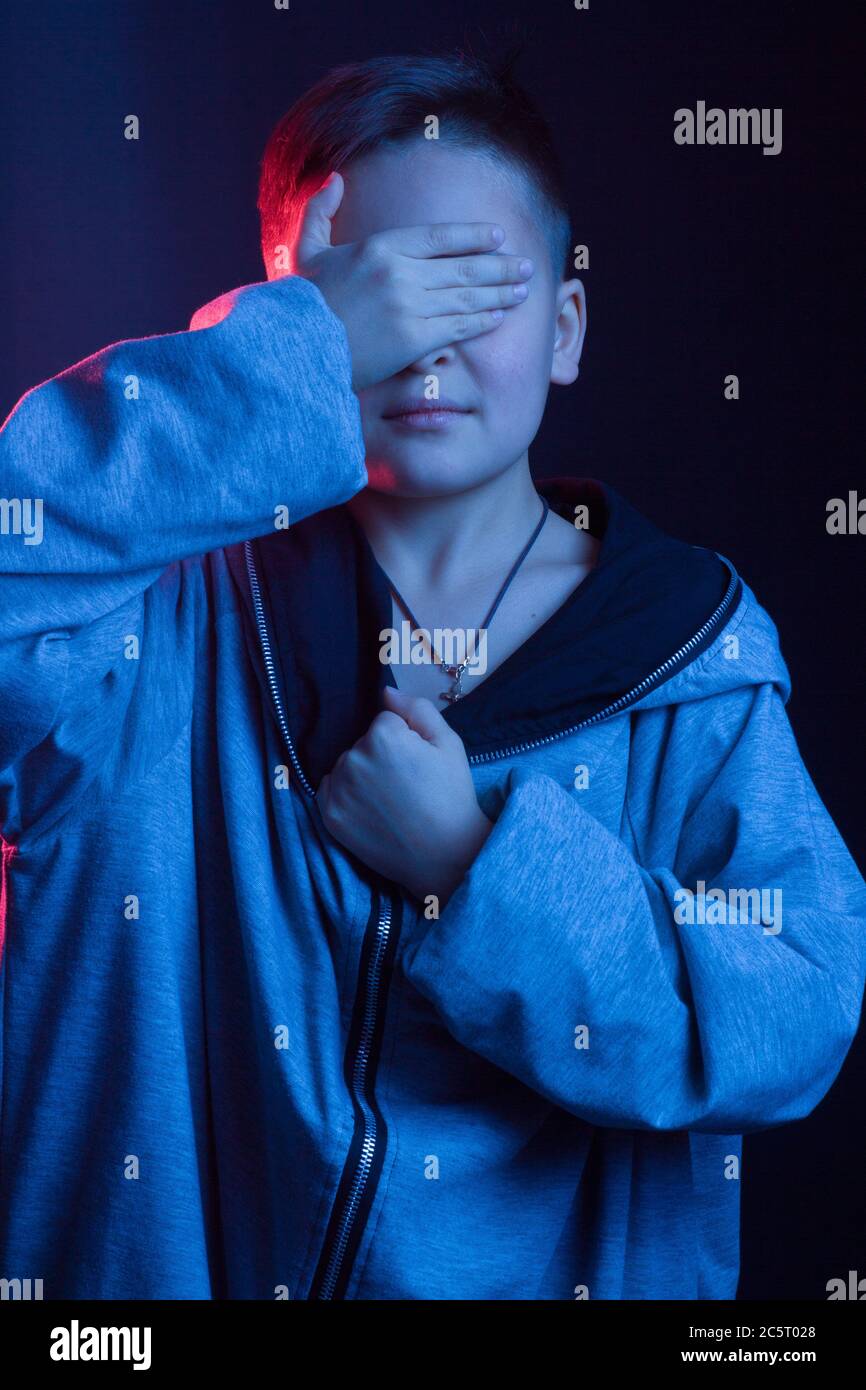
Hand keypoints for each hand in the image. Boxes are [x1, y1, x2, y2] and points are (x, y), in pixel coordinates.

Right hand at [294, 171, 533, 390]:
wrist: (296, 349)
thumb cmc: (301, 303)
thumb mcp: (305, 251)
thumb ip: (320, 212)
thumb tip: (335, 180)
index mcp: (381, 248)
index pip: (440, 237)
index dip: (474, 237)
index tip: (498, 237)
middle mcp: (401, 274)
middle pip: (463, 268)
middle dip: (500, 266)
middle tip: (527, 266)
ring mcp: (410, 308)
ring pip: (467, 297)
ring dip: (500, 293)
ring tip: (523, 289)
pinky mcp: (414, 341)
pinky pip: (458, 327)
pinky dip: (482, 320)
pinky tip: (499, 315)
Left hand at [317, 685, 492, 904]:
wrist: (444, 856)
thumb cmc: (451, 796)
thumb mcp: (449, 744)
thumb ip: (417, 709)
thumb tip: (385, 692)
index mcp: (383, 736)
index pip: (386, 722)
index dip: (406, 740)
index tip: (419, 764)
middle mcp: (354, 758)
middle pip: (364, 743)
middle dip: (381, 756)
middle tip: (408, 786)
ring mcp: (338, 789)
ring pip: (347, 766)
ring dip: (362, 775)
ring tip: (391, 801)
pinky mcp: (330, 815)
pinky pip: (331, 789)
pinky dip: (346, 795)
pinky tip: (371, 810)